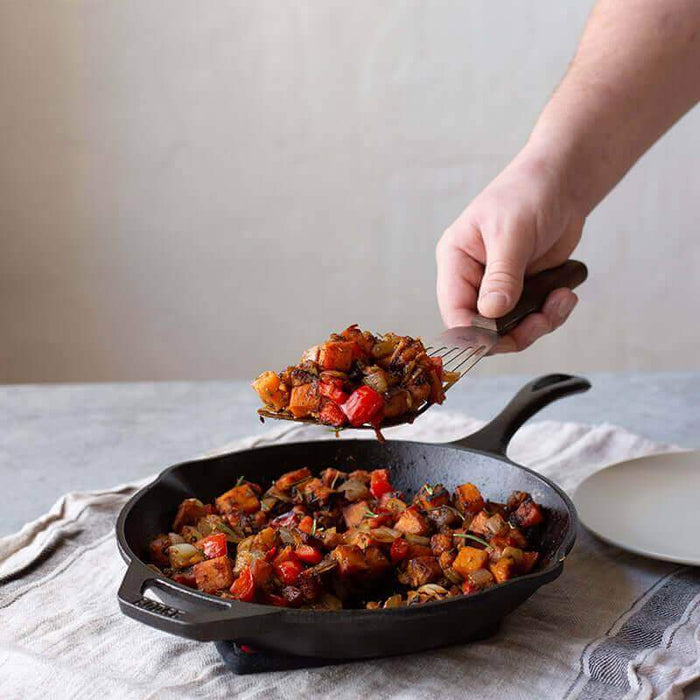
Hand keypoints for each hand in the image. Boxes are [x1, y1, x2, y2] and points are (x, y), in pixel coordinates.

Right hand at [436, 151, 584, 352]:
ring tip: (560, 301)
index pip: (454, 310)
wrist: (563, 182)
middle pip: (480, 329)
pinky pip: (531, 320)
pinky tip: (564, 295)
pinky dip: (550, 315)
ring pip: (508, 330)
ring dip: (537, 325)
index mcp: (457, 261)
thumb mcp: (512, 233)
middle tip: (541, 321)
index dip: (473, 333)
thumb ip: (501, 276)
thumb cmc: (528, 193)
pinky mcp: (522, 291)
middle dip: (512, 333)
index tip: (501, 339)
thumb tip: (491, 313)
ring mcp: (498, 287)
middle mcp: (473, 279)